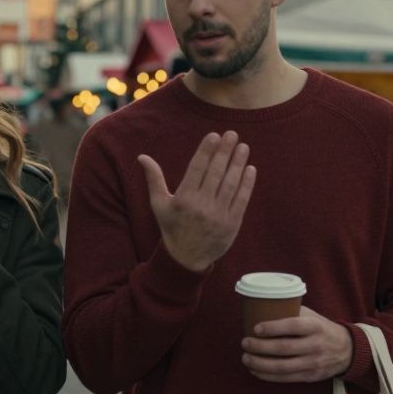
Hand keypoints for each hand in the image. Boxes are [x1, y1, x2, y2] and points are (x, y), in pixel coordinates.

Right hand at [138, 131, 255, 271]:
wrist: (186, 258)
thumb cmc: (172, 226)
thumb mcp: (159, 204)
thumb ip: (154, 178)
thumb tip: (142, 157)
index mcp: (183, 199)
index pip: (197, 169)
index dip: (206, 151)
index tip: (214, 135)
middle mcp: (201, 206)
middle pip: (215, 173)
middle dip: (224, 152)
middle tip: (232, 134)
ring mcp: (218, 215)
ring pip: (230, 184)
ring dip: (238, 164)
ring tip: (243, 147)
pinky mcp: (232, 224)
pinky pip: (241, 200)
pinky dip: (246, 184)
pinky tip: (250, 169)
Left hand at [241, 306, 352, 381]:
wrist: (347, 350)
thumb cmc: (321, 329)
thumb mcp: (312, 316)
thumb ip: (292, 312)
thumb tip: (262, 307)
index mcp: (314, 327)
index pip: (292, 326)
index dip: (272, 328)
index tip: (255, 328)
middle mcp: (315, 345)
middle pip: (283, 348)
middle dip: (260, 347)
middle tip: (245, 343)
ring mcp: (313, 363)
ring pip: (282, 367)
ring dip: (260, 364)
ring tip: (246, 358)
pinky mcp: (310, 376)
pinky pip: (285, 378)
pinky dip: (267, 376)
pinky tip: (255, 370)